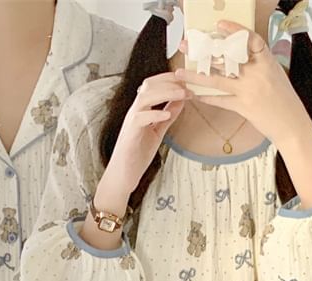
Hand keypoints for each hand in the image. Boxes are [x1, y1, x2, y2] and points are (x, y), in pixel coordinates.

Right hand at [105, 72, 191, 194]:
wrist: (123, 173)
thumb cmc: (138, 153)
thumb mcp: (158, 130)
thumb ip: (169, 115)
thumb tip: (181, 100)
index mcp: (142, 109)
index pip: (154, 85)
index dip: (169, 78)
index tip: (186, 77)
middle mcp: (135, 111)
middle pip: (148, 85)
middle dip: (169, 81)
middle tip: (188, 84)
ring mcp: (131, 121)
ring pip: (144, 97)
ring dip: (165, 93)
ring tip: (182, 94)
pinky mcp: (130, 133)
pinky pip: (140, 118)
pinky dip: (154, 114)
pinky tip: (166, 114)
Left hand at [174, 21, 309, 149]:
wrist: (292, 125)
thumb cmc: (285, 100)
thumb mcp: (275, 75)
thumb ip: (258, 65)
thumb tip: (236, 56)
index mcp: (268, 62)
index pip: (251, 40)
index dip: (235, 30)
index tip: (219, 25)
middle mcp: (258, 74)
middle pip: (226, 58)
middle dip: (204, 51)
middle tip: (187, 46)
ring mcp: (249, 90)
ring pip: (217, 80)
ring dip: (195, 76)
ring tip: (179, 74)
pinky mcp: (243, 107)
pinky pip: (220, 100)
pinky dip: (206, 98)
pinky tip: (194, 95)